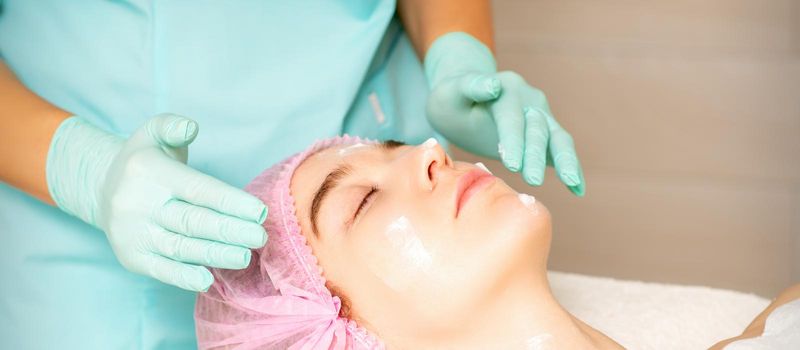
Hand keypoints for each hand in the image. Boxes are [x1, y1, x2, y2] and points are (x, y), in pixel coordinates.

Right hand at [47, 114, 267, 290]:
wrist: (102, 189)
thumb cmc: (145, 160)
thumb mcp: (153, 133)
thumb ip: (173, 126)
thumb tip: (190, 127)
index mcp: (150, 172)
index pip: (198, 189)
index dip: (230, 201)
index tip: (259, 211)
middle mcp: (138, 204)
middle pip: (192, 221)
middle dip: (230, 230)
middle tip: (261, 237)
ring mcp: (133, 233)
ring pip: (181, 247)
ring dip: (215, 255)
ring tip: (245, 256)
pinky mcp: (131, 257)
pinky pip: (160, 269)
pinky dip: (183, 277)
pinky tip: (207, 280)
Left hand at [424, 32, 584, 195]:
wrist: (464, 100)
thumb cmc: (452, 100)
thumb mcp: (450, 92)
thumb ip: (470, 87)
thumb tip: (494, 85)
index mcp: (507, 88)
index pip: (511, 117)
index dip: (512, 140)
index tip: (510, 164)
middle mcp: (530, 100)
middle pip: (537, 129)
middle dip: (535, 156)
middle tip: (532, 182)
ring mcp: (541, 116)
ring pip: (558, 138)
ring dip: (565, 161)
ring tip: (571, 183)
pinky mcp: (545, 134)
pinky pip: (561, 150)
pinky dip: (572, 168)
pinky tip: (578, 191)